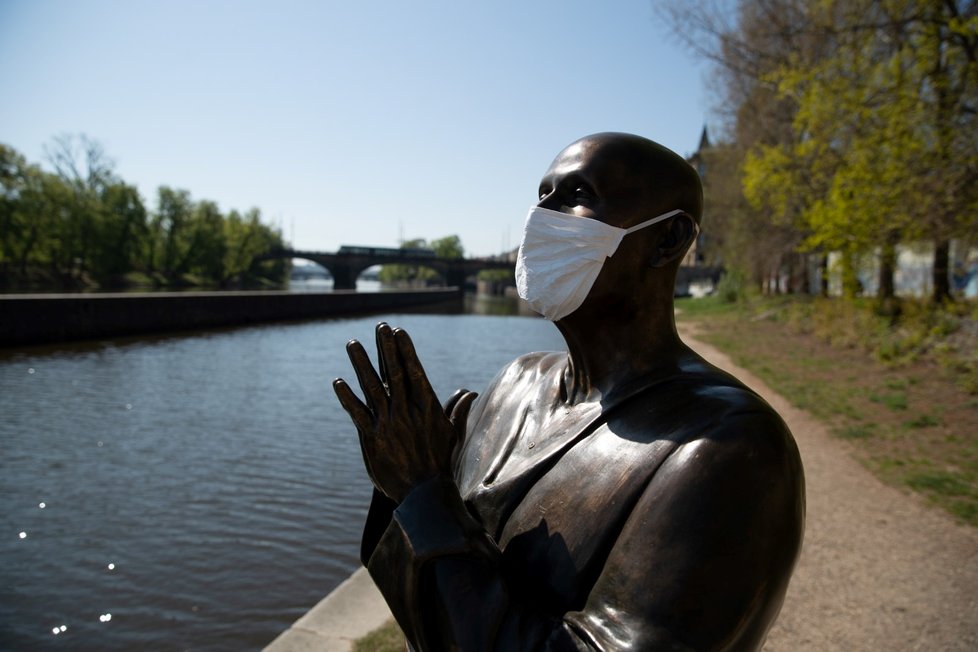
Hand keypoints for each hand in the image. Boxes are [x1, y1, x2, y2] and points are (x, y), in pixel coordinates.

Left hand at [333, 323, 476, 502]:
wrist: (424, 492)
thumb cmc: (439, 462)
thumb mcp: (451, 433)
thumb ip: (456, 410)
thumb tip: (469, 393)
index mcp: (426, 406)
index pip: (414, 370)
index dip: (405, 350)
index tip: (398, 331)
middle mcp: (406, 410)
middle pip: (393, 372)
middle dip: (386, 348)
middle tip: (380, 327)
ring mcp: (388, 422)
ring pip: (372, 386)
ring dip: (361, 363)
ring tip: (353, 343)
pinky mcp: (372, 437)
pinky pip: (357, 412)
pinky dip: (347, 397)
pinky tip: (338, 382)